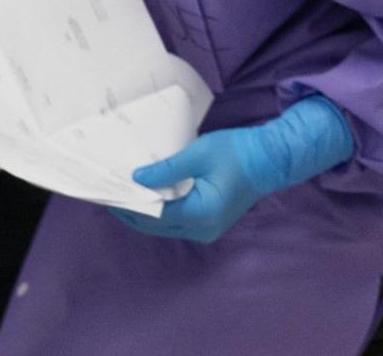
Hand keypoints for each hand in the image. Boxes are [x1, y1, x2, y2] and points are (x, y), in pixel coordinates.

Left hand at [118, 95, 352, 243]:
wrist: (274, 158)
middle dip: (132, 212)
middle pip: (156, 226)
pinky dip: (161, 211)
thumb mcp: (200, 154)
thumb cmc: (240, 152)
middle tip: (110, 194)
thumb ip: (167, 169)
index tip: (108, 192)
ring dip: (146, 212)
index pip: (152, 215)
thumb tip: (136, 179)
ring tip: (125, 194)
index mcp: (199, 214)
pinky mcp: (212, 223)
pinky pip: (178, 222)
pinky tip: (150, 197)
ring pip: (166, 226)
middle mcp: (201, 229)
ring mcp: (208, 229)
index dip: (127, 205)